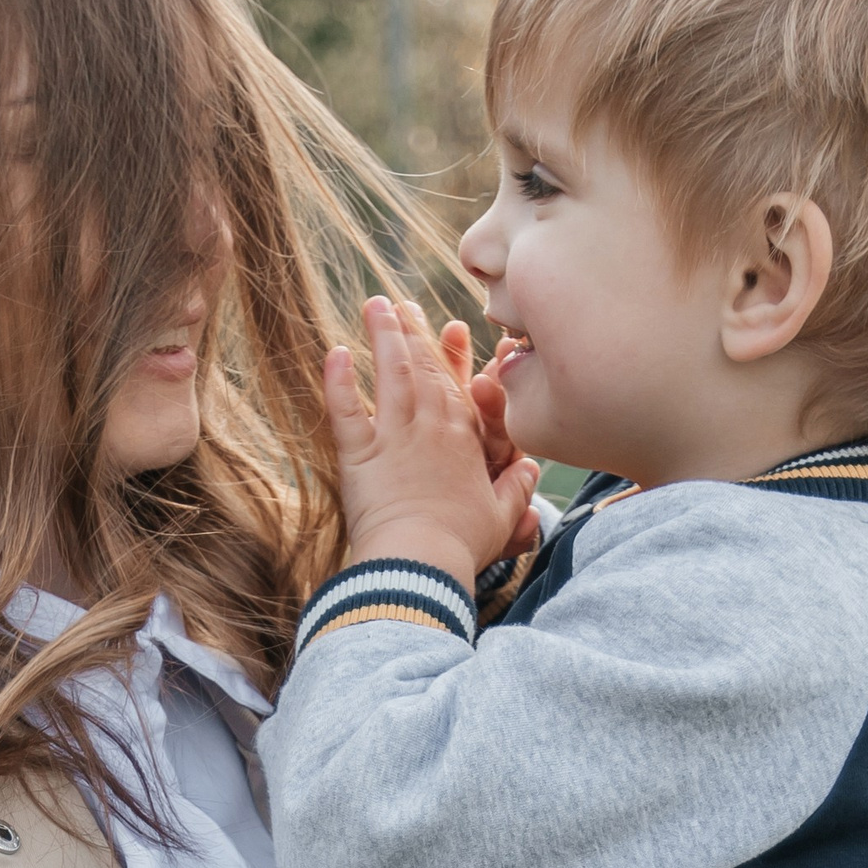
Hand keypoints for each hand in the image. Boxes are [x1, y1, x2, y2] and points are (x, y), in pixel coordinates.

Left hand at [323, 298, 541, 590]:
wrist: (420, 563)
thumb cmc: (462, 545)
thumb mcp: (502, 518)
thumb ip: (516, 490)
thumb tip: (531, 472)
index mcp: (465, 439)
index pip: (459, 386)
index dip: (453, 355)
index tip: (450, 327)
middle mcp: (431, 428)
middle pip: (422, 369)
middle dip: (413, 332)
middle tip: (402, 304)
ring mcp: (394, 437)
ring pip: (390, 375)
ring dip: (383, 337)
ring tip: (375, 306)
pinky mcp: (360, 454)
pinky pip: (346, 410)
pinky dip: (338, 380)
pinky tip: (336, 352)